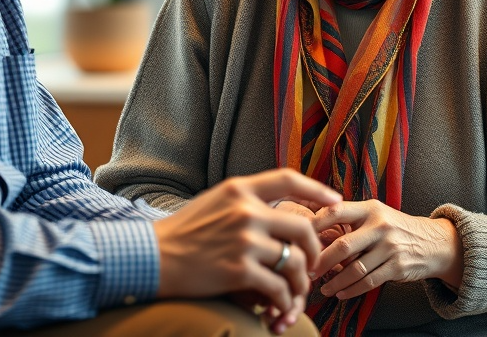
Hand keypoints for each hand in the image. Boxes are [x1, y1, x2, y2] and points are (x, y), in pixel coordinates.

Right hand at [154, 169, 340, 329]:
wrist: (151, 257)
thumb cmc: (182, 232)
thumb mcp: (213, 201)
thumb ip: (244, 200)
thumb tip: (275, 205)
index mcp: (239, 189)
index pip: (287, 179)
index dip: (316, 189)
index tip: (335, 201)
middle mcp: (245, 211)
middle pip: (302, 227)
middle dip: (314, 250)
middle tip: (313, 265)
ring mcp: (244, 240)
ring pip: (294, 261)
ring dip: (301, 281)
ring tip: (297, 291)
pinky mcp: (238, 270)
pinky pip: (278, 287)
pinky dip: (284, 300)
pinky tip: (280, 307)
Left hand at [311, 200, 462, 298]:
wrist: (433, 242)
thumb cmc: (394, 228)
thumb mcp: (376, 214)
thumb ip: (350, 219)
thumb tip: (311, 230)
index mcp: (370, 208)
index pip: (336, 211)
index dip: (314, 224)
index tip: (298, 237)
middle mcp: (380, 225)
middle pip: (342, 246)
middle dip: (320, 261)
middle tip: (306, 271)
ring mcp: (390, 247)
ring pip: (355, 269)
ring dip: (335, 281)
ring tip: (322, 288)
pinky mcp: (397, 266)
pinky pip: (369, 281)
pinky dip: (351, 290)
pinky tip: (340, 293)